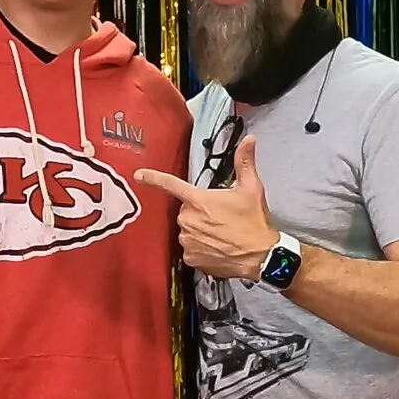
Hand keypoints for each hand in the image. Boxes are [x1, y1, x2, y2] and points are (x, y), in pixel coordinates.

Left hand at [134, 137, 280, 281]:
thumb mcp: (252, 188)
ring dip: (200, 230)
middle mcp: (189, 220)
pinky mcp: (191, 258)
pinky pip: (190, 248)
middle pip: (186, 210)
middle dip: (200, 212)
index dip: (153, 178)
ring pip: (188, 230)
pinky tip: (217, 247)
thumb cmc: (254, 223)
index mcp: (199, 200)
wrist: (260, 256)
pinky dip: (201, 248)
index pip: (171, 184)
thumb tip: (249, 140)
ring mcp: (188, 240)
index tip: (139, 175)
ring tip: (221, 234)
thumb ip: (245, 162)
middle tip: (221, 217)